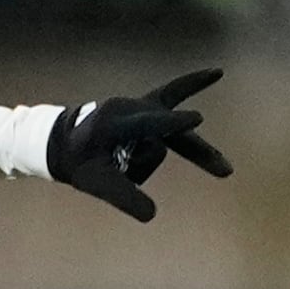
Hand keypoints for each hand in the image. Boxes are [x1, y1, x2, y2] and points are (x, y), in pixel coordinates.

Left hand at [47, 67, 232, 222]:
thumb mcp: (96, 184)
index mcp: (113, 124)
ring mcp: (140, 104)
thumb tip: (152, 215)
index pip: (148, 124)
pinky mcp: (148, 105)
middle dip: (197, 153)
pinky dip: (195, 84)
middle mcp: (129, 108)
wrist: (64, 141)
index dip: (171, 123)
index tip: (197, 118)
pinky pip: (175, 93)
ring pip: (170, 134)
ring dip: (168, 157)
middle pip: (169, 133)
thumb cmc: (79, 162)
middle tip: (225, 171)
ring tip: (205, 170)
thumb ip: (123, 198)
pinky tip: (218, 72)